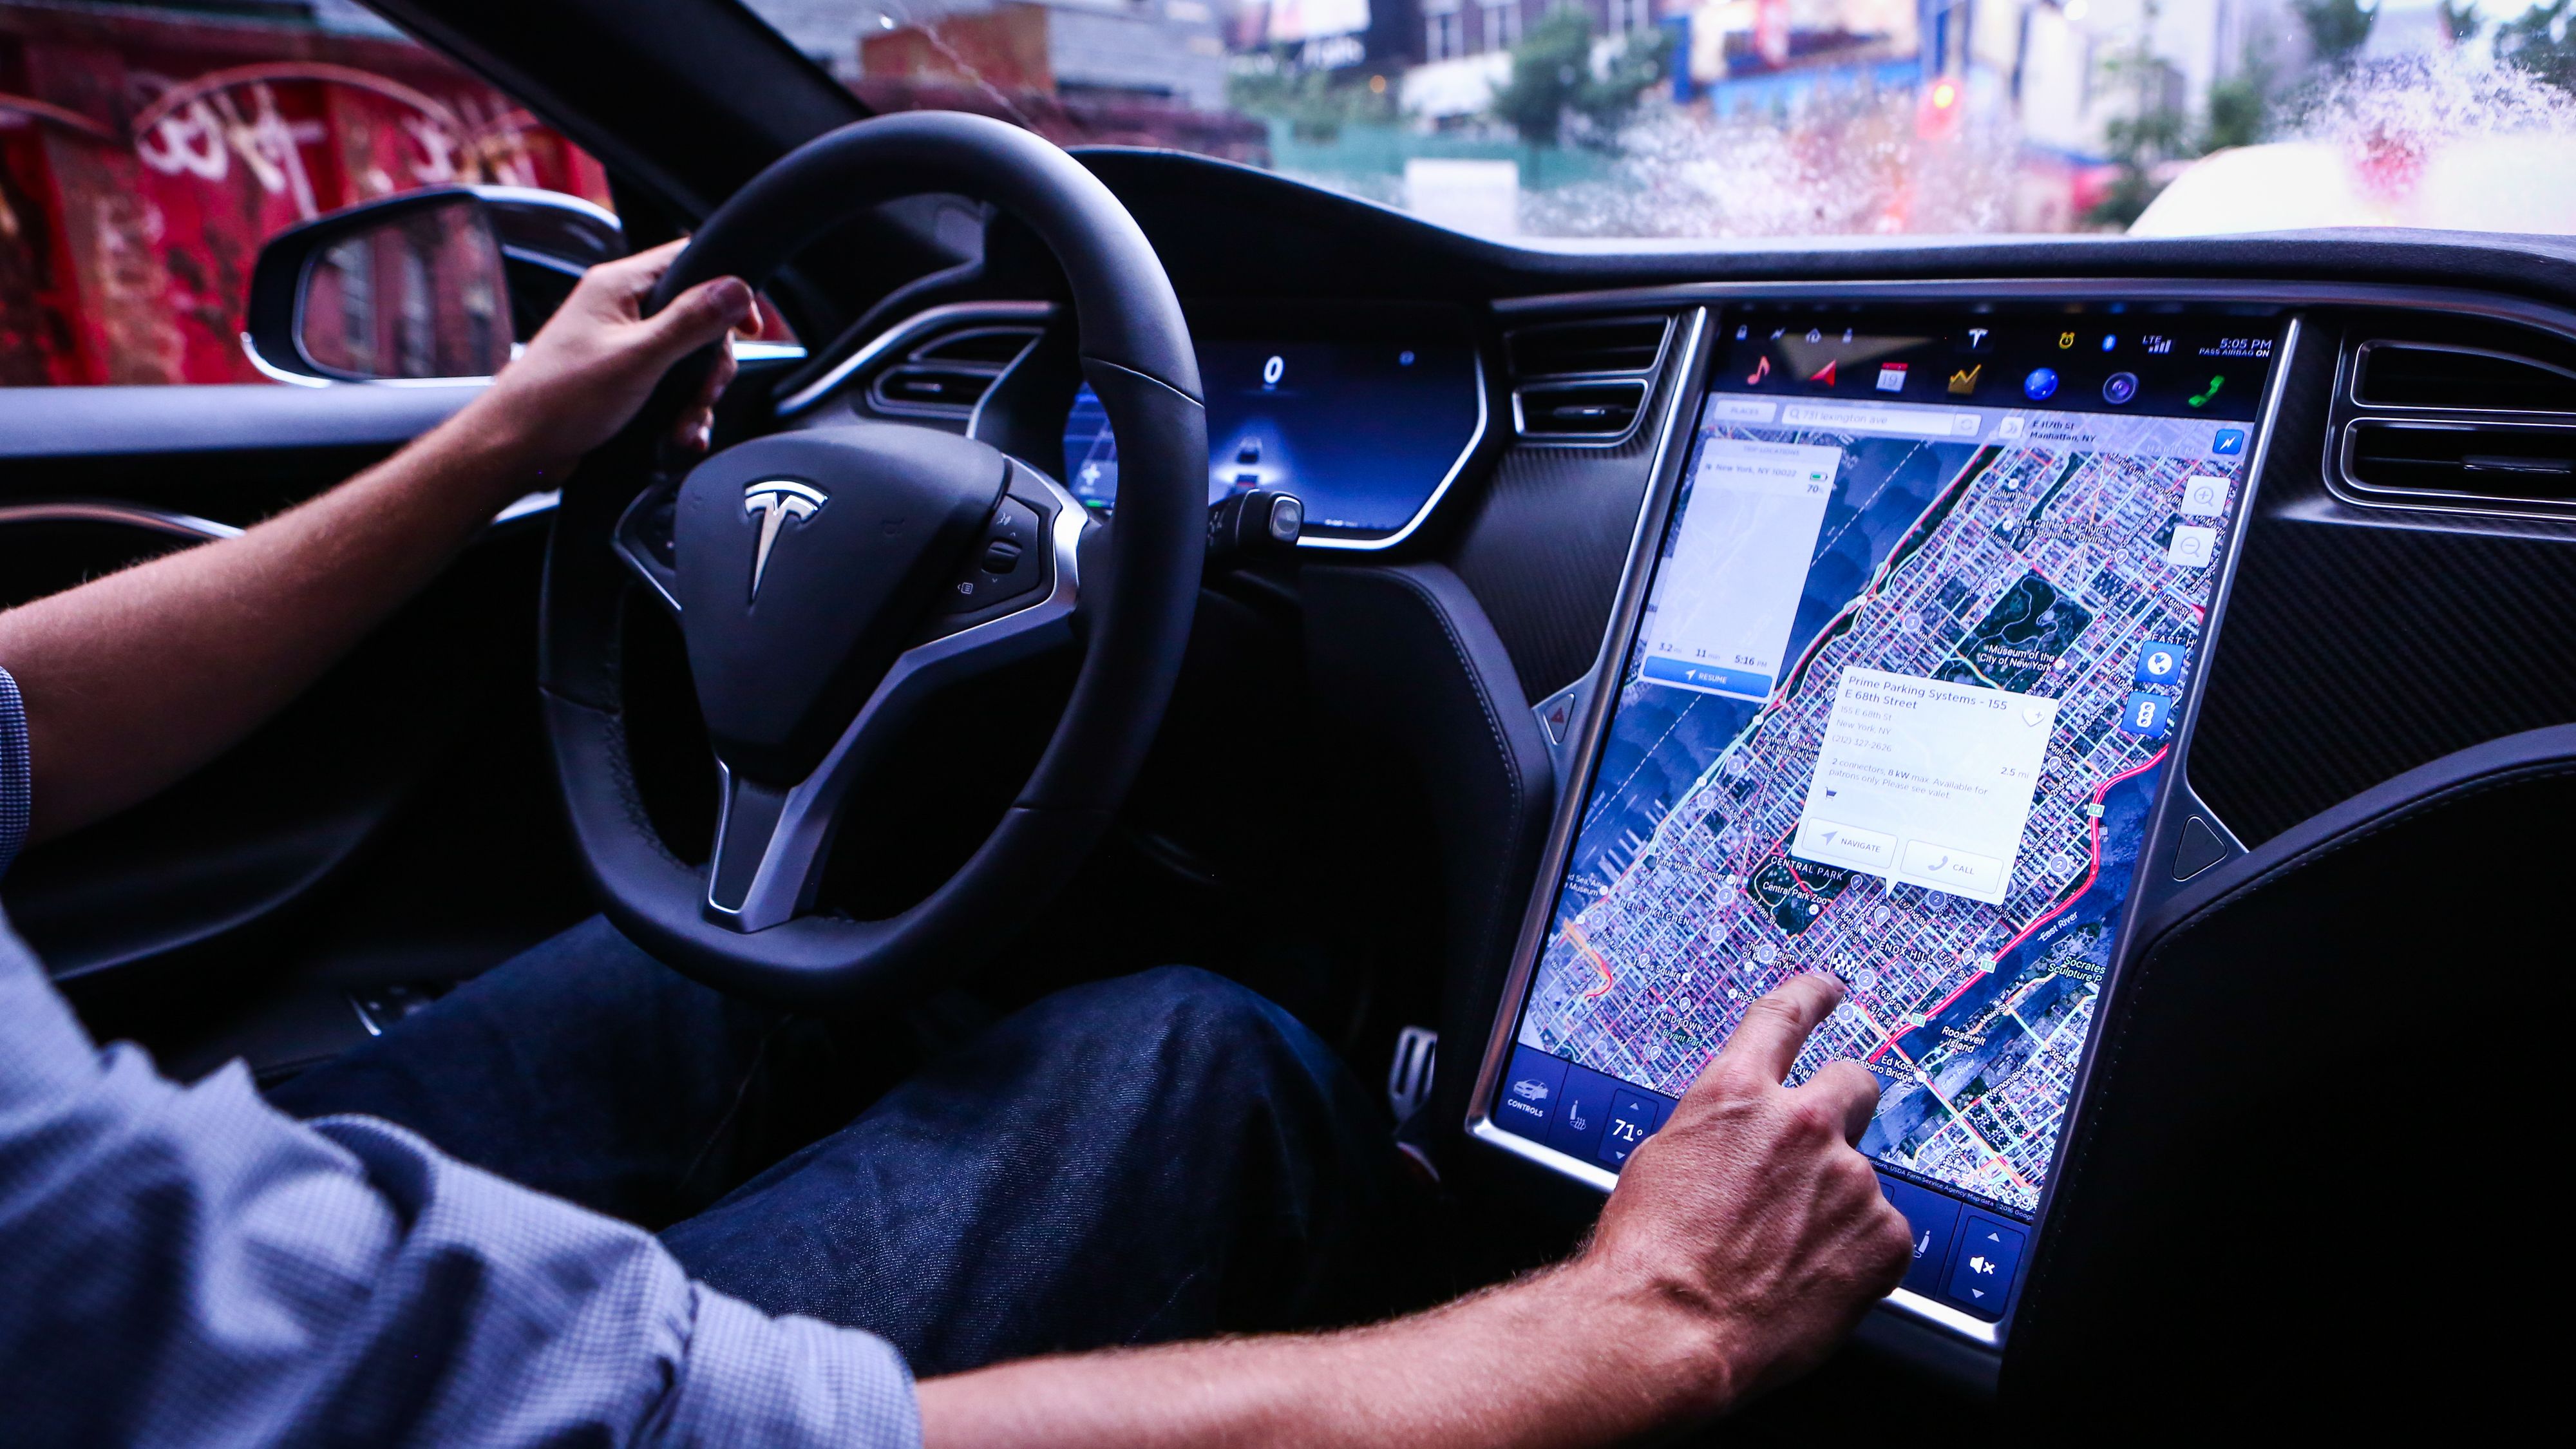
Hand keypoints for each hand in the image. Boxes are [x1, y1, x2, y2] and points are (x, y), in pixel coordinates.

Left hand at [463, 238, 758, 474]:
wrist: (516, 449)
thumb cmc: (557, 400)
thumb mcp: (638, 358)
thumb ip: (691, 322)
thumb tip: (736, 289)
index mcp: (618, 286)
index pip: (690, 259)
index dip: (728, 289)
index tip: (749, 327)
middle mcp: (620, 309)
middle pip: (698, 317)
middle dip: (711, 363)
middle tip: (704, 392)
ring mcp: (621, 344)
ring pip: (687, 358)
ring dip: (696, 397)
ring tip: (685, 425)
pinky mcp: (622, 378)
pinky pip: (669, 386)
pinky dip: (681, 412)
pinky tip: (679, 434)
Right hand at [1573, 973, 1911, 1412]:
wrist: (1669, 1330)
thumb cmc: (1650, 1256)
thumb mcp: (1664, 1160)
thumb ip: (1719, 1129)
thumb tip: (1740, 1136)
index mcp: (1737, 1093)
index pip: (1786, 1017)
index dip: (1813, 994)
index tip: (1830, 989)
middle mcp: (1802, 1123)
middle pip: (1853, 1083)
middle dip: (1842, 1108)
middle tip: (1821, 1153)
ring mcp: (1850, 1178)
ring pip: (1861, 1176)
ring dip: (1836, 1203)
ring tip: (1788, 1254)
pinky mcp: (1884, 1236)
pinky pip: (1883, 1235)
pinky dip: (1857, 1254)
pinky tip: (1814, 1280)